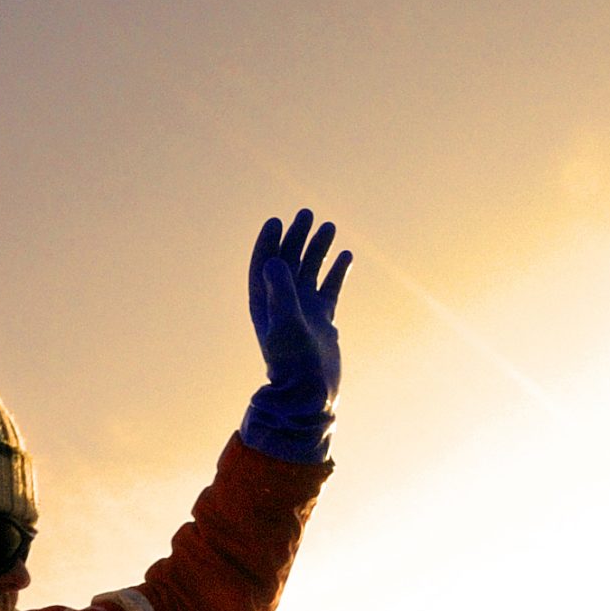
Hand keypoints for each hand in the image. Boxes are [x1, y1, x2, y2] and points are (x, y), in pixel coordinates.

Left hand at [241, 209, 351, 462]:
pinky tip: (346, 255)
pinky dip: (335, 272)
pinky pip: (328, 288)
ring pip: (310, 272)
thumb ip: (280, 292)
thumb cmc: (294, 363)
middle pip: (287, 261)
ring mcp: (303, 311)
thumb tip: (275, 260)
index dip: (269, 241)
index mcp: (265, 303)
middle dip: (296, 238)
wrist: (310, 396)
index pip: (263, 264)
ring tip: (329, 227)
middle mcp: (282, 304)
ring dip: (317, 249)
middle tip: (307, 214)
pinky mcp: (322, 321)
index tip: (278, 221)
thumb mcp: (285, 324)